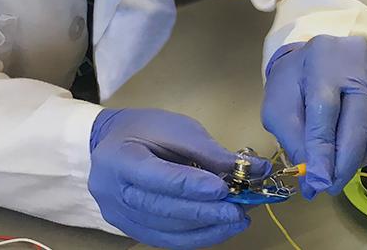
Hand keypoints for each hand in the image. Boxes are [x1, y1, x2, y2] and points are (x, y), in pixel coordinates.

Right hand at [88, 108, 260, 248]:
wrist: (112, 144)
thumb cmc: (145, 130)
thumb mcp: (177, 128)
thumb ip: (210, 152)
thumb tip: (254, 169)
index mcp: (119, 158)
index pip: (155, 176)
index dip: (189, 185)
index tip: (222, 188)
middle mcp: (112, 192)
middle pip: (160, 208)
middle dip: (203, 212)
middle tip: (237, 211)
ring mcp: (119, 215)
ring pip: (164, 230)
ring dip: (205, 228)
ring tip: (237, 219)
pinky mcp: (131, 229)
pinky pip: (165, 240)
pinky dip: (196, 237)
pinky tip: (220, 229)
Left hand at [261, 35, 366, 198]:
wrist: (318, 57)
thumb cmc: (294, 81)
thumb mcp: (278, 105)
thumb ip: (292, 138)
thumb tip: (311, 176)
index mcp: (321, 60)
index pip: (325, 109)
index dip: (322, 149)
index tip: (317, 181)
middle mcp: (356, 65)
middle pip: (357, 119)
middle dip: (343, 161)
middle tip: (328, 187)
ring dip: (357, 159)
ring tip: (338, 175)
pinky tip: (351, 160)